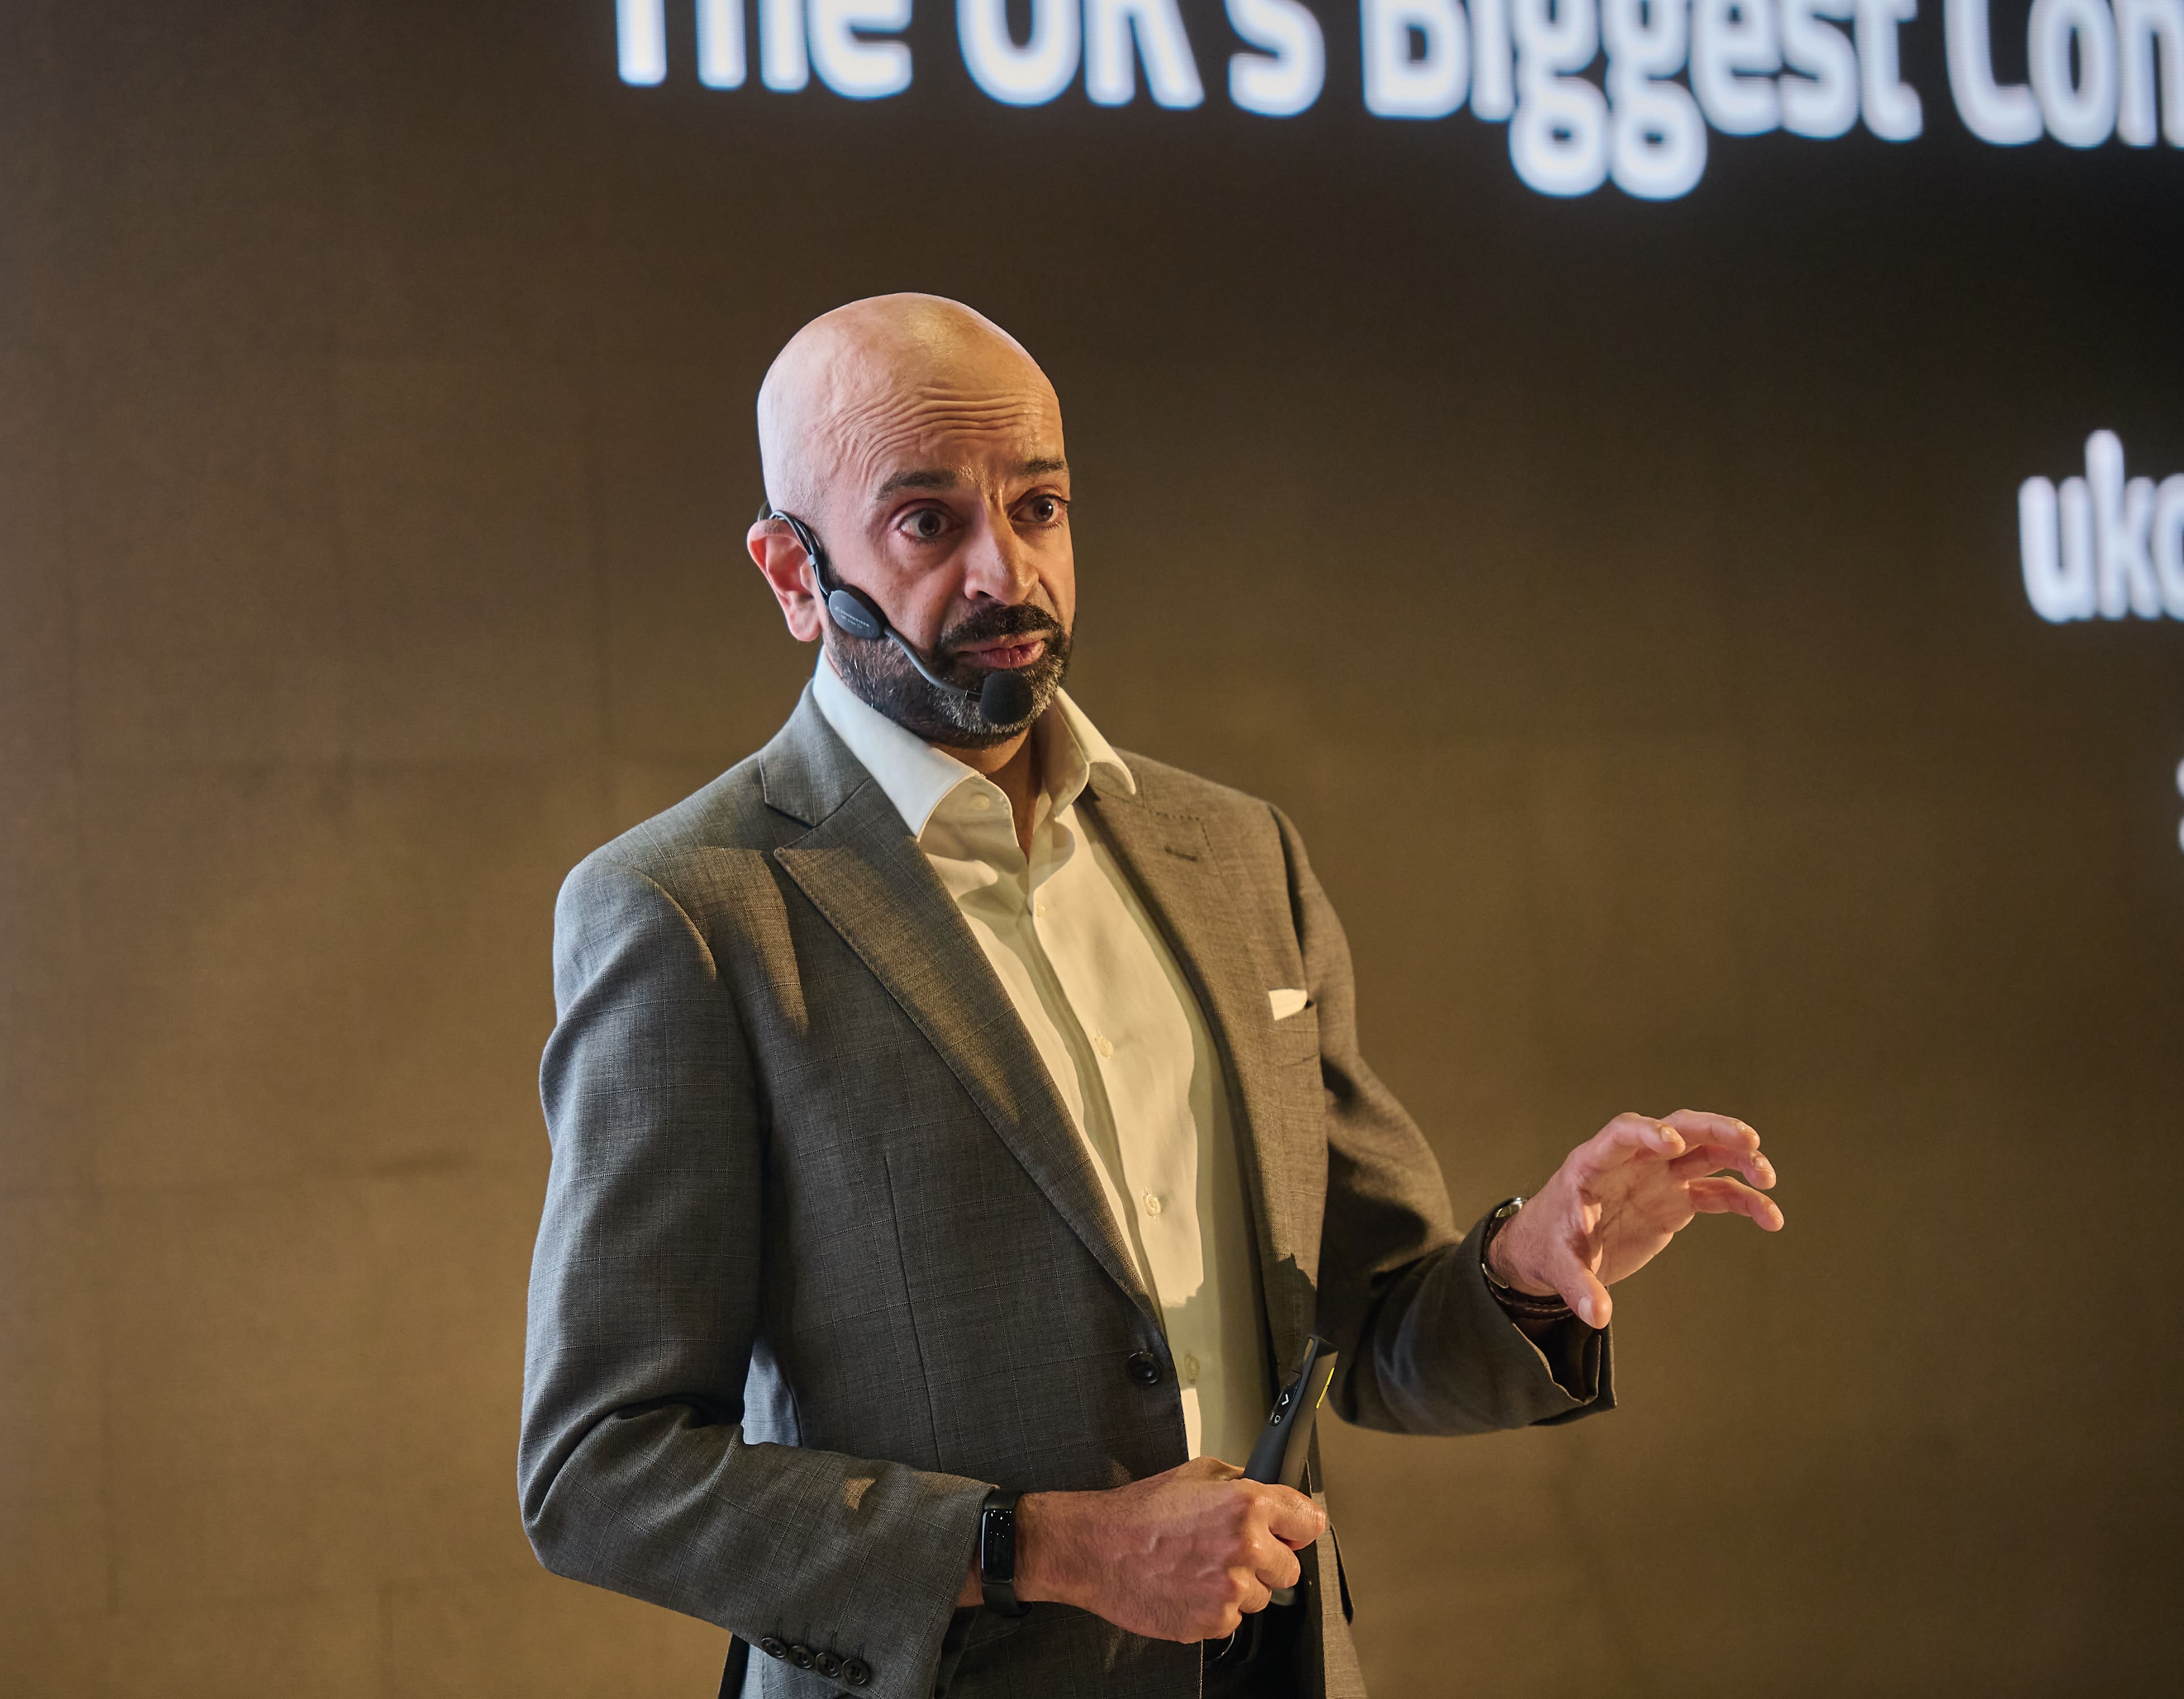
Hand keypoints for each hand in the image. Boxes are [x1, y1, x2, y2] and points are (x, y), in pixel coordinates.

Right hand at [1000, 1456, 1325, 1640]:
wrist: (1097, 1548)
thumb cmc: (1140, 1511)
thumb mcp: (1196, 1474)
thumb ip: (1240, 1483)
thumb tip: (1272, 1496)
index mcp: (1246, 1505)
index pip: (1310, 1522)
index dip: (1298, 1527)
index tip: (1292, 1532)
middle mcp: (1246, 1547)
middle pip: (1291, 1568)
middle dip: (1268, 1561)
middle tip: (1233, 1552)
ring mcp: (1231, 1589)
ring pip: (1262, 1597)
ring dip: (1240, 1587)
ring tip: (1201, 1567)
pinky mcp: (1213, 1621)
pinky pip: (1234, 1620)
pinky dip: (1216, 1608)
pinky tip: (1189, 1587)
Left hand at [1485, 1109, 1782, 1328]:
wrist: (1556, 1251)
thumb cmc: (1550, 1247)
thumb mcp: (1558, 1266)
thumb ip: (1578, 1286)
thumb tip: (1597, 1315)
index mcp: (1594, 1164)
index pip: (1623, 1133)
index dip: (1647, 1132)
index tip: (1673, 1142)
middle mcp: (1632, 1162)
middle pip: (1678, 1129)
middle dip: (1712, 1129)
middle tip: (1748, 1140)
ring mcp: (1657, 1177)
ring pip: (1704, 1153)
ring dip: (1738, 1157)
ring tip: (1767, 1177)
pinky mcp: (1676, 1200)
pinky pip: (1716, 1193)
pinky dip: (1744, 1200)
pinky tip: (1770, 1218)